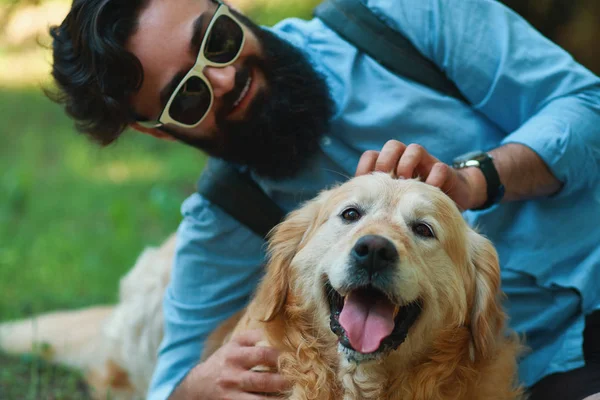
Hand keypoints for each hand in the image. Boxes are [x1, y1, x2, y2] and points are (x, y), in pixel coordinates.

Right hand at [172, 330, 289, 399]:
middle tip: (299, 378)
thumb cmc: (223, 361)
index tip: (295, 358)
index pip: (263, 354)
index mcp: (234, 355)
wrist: (197, 387)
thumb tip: (278, 329)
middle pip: (264, 380)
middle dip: (284, 380)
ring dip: (279, 397)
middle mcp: (232, 376)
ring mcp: (232, 395)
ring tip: (294, 392)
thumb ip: (253, 336)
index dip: (282, 357)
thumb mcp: (234, 345)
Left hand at [355, 140, 486, 209]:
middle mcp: (406, 162)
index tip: (363, 180)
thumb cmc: (413, 205)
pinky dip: (434, 176)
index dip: (366, 165)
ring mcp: (426, 165)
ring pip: (414, 149)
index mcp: (390, 168)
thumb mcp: (391, 203)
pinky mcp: (445, 173)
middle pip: (392, 146)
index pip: (372, 156)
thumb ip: (372, 202)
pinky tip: (429, 189)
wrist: (449, 203)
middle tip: (384, 176)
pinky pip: (440, 167)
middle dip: (386, 159)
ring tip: (405, 179)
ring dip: (407, 163)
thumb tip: (347, 208)